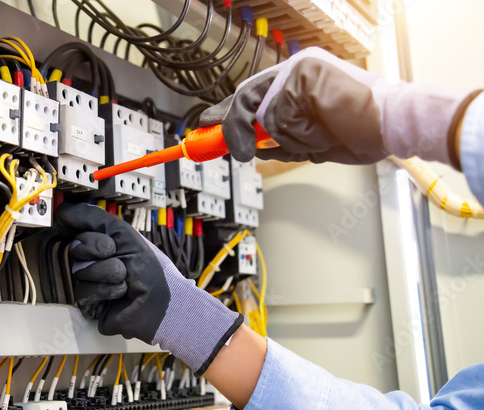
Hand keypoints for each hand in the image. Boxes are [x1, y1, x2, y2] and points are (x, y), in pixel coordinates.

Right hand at [56, 203, 241, 375]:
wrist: (158, 301)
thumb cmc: (146, 265)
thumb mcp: (121, 232)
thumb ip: (92, 216)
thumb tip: (61, 211)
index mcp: (96, 240)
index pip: (74, 228)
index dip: (89, 232)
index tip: (104, 237)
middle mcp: (88, 259)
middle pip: (75, 247)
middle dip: (101, 249)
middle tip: (118, 256)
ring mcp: (86, 281)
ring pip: (79, 270)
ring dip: (108, 271)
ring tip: (124, 278)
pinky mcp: (86, 303)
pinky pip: (83, 291)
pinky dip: (107, 290)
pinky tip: (120, 293)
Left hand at [201, 47, 468, 165]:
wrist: (393, 123)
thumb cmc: (363, 132)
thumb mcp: (311, 140)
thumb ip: (281, 139)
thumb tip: (254, 146)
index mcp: (301, 82)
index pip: (254, 95)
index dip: (230, 114)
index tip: (208, 126)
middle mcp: (296, 71)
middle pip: (246, 97)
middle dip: (230, 125)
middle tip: (218, 141)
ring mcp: (297, 71)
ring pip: (263, 113)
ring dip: (285, 137)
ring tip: (321, 135)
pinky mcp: (300, 76)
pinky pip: (277, 114)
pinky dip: (293, 130)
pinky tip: (320, 128)